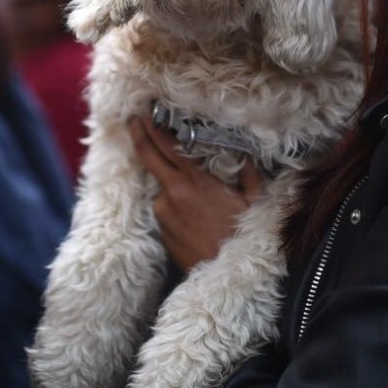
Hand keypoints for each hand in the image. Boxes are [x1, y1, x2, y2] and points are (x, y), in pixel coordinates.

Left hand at [131, 117, 263, 273]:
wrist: (227, 277)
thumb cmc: (244, 237)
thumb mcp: (254, 201)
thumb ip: (248, 172)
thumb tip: (244, 153)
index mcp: (195, 181)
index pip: (166, 145)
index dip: (153, 125)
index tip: (146, 110)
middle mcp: (172, 194)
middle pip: (148, 157)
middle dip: (139, 135)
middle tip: (134, 119)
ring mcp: (163, 213)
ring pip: (163, 187)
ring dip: (171, 183)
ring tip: (198, 198)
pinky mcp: (161, 231)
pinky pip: (166, 209)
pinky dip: (175, 205)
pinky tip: (196, 217)